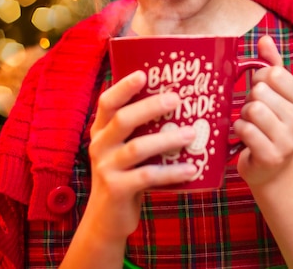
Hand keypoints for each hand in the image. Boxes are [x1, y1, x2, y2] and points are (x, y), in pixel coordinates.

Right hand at [85, 70, 195, 240]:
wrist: (106, 219)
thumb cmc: (124, 173)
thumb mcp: (123, 147)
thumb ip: (139, 128)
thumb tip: (178, 101)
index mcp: (101, 130)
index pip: (107, 102)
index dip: (123, 87)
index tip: (143, 74)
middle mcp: (100, 145)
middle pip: (123, 119)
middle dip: (150, 107)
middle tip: (177, 99)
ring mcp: (106, 168)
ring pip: (137, 148)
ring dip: (167, 139)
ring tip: (192, 133)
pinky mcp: (116, 189)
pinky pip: (147, 176)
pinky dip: (172, 172)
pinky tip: (192, 168)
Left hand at [234, 35, 292, 187]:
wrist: (271, 169)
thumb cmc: (270, 123)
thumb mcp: (275, 93)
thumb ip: (271, 64)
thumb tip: (265, 38)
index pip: (275, 73)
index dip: (260, 77)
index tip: (262, 90)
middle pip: (260, 91)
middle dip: (250, 98)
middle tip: (255, 112)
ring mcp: (288, 141)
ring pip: (252, 109)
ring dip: (243, 115)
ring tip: (250, 123)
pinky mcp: (271, 156)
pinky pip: (245, 129)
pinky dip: (239, 129)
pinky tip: (245, 137)